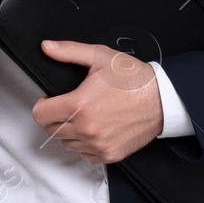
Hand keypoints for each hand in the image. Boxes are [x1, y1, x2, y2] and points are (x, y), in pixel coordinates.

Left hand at [33, 40, 163, 163]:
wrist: (163, 100)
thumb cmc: (134, 79)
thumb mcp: (101, 57)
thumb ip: (70, 51)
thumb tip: (47, 47)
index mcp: (80, 105)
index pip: (40, 114)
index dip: (44, 104)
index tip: (53, 99)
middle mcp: (86, 128)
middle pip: (50, 130)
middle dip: (56, 116)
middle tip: (73, 105)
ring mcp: (97, 144)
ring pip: (66, 143)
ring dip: (71, 131)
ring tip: (88, 115)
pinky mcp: (109, 155)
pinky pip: (84, 154)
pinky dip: (87, 143)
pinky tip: (98, 128)